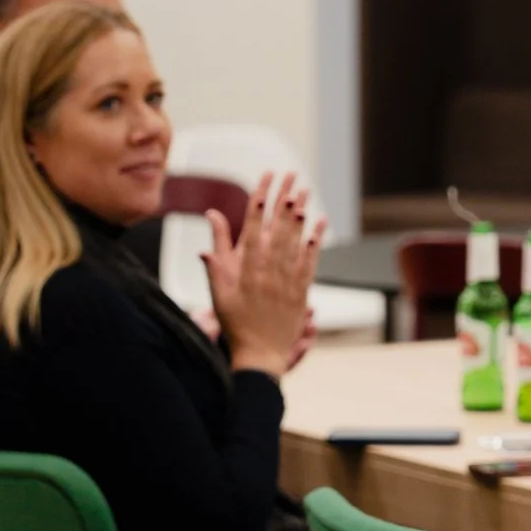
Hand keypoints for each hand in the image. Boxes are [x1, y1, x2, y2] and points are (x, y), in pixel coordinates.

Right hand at [203, 173, 322, 376]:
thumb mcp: (218, 290)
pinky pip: (310, 262)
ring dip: (301, 215)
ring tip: (305, 191)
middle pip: (279, 228)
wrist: (259, 354)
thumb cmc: (234, 322)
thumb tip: (211, 220)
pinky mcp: (301, 291)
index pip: (254, 226)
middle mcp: (268, 272)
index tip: (266, 179)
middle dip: (285, 198)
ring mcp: (287, 281)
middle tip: (292, 176)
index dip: (261, 200)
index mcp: (246, 269)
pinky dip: (315, 242)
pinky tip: (319, 224)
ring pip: (296, 241)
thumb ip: (216, 255)